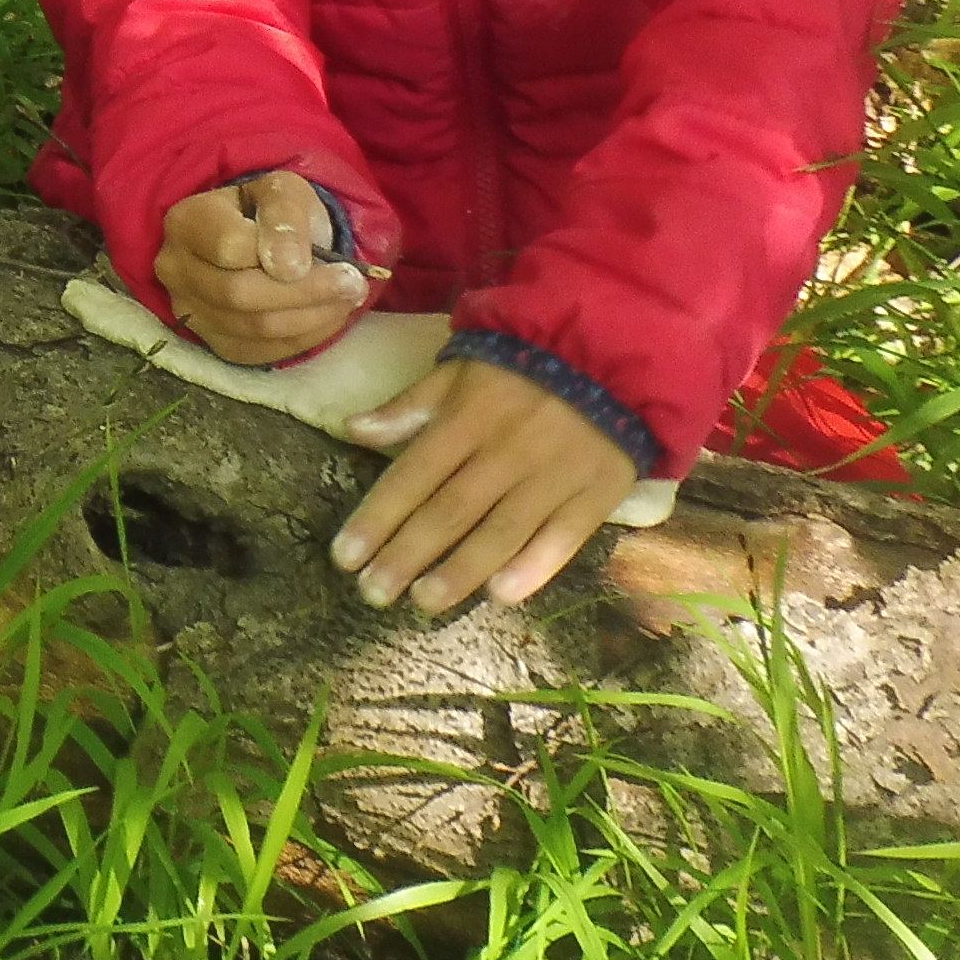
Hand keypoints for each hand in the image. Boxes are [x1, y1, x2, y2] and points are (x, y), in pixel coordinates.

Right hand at [153, 172, 368, 365]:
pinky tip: (326, 319)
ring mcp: (188, 310)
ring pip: (252, 329)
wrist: (258, 237)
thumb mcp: (282, 192)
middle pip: (239, 294)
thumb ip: (285, 217)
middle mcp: (175, 269)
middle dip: (306, 294)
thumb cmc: (268, 210)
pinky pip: (257, 353)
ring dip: (311, 318)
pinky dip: (301, 340)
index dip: (283, 256)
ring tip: (347, 300)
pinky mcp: (210, 341)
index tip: (336, 259)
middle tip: (354, 285)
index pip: (230, 247)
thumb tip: (290, 267)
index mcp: (186, 222)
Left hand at [331, 355, 643, 614]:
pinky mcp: (595, 493)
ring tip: (423, 602)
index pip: (412, 475)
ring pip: (500, 530)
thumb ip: (411, 405)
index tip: (343, 556)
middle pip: (449, 510)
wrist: (616, 356)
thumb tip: (353, 429)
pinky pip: (562, 536)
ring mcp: (552, 475)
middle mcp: (505, 450)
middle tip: (372, 592)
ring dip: (460, 570)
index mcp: (467, 417)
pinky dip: (534, 565)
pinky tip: (501, 594)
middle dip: (406, 554)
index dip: (376, 517)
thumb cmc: (525, 366)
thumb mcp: (461, 370)